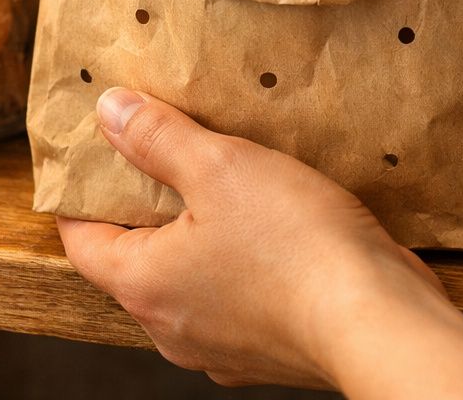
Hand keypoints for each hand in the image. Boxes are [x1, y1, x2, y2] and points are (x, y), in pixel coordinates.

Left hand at [58, 87, 462, 397]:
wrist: (379, 322)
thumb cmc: (297, 247)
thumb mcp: (222, 166)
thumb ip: (159, 137)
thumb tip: (108, 110)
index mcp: (144, 286)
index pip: (83, 241)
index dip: (82, 197)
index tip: (95, 159)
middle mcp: (171, 328)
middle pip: (134, 263)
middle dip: (145, 212)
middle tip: (164, 159)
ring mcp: (221, 348)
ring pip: (187, 284)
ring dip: (197, 240)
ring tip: (226, 189)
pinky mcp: (268, 352)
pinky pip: (235, 302)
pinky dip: (240, 267)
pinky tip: (272, 232)